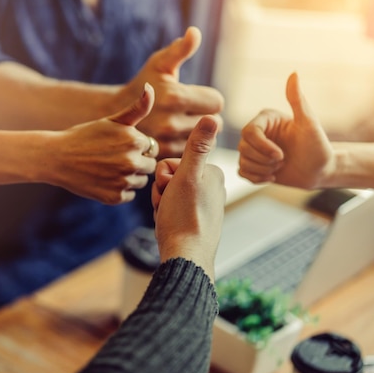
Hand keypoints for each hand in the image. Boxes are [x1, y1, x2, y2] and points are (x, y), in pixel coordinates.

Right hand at [50, 83, 158, 204]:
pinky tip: (104, 179)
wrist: (57, 157)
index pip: (152, 148)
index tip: (119, 146)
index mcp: (135, 140)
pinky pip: (129, 195)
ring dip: (129, 177)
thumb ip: (137, 108)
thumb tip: (151, 87)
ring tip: (108, 168)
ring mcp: (124, 181)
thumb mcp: (111, 120)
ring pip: (140, 181)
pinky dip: (119, 190)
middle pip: (149, 166)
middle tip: (113, 158)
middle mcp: (132, 161)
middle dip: (136, 162)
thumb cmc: (85, 136)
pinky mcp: (115, 197)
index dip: (137, 147)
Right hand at [117, 27, 224, 158]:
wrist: (114, 114)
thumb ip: (180, 50)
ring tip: (181, 126)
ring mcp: (165, 144)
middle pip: (213, 124)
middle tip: (189, 113)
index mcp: (174, 97)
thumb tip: (194, 33)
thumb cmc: (144, 84)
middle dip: (205, 118)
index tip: (195, 98)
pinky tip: (174, 140)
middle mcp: (170, 123)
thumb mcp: (160, 64)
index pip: (217, 102)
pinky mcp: (162, 158)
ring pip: (203, 142)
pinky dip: (187, 150)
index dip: (208, 99)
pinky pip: (190, 155)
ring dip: (197, 135)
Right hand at [152, 116, 224, 277]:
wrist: (185, 256)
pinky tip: (168, 224)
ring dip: (160, 203)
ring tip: (167, 216)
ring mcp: (203, 206)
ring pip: (168, 194)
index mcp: (213, 174)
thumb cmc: (184, 216)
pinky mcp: (195, 221)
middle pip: (170, 178)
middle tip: (167, 206)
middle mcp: (211, 188)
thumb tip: (211, 116)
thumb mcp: (187, 176)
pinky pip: (171, 209)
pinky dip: (165, 215)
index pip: (173, 162)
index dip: (164, 177)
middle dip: (162, 191)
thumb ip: (197, 145)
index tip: (170, 191)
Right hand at [238, 72, 334, 188]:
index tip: (281, 155)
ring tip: (279, 168)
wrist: (321, 171)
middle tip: (283, 160)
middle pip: (243, 148)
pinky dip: (256, 178)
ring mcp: (254, 150)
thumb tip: (294, 73)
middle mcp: (257, 133)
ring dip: (262, 170)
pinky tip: (272, 177)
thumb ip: (297, 99)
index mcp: (266, 120)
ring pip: (242, 161)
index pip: (249, 132)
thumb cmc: (318, 146)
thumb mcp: (309, 123)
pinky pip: (242, 173)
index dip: (262, 147)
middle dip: (264, 160)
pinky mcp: (253, 165)